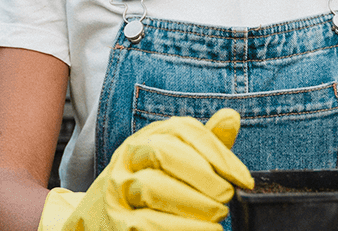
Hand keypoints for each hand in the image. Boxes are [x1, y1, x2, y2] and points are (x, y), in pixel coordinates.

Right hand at [39, 109, 253, 230]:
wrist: (94, 224)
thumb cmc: (143, 192)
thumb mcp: (170, 162)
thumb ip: (202, 145)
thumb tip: (231, 117)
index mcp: (146, 138)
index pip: (183, 131)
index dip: (218, 153)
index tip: (243, 179)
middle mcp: (127, 159)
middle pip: (164, 153)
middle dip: (203, 176)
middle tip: (226, 198)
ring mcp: (116, 191)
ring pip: (153, 188)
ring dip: (193, 204)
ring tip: (216, 218)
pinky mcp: (114, 224)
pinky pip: (146, 224)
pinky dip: (180, 228)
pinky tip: (201, 230)